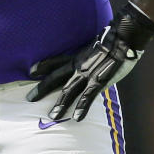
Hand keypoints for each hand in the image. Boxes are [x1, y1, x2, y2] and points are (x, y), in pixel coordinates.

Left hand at [26, 3, 153, 120]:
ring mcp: (88, 74)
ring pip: (69, 90)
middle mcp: (78, 65)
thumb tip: (90, 61)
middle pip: (56, 78)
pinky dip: (81, 107)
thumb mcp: (95, 46)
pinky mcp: (99, 81)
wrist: (123, 36)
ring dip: (60, 104)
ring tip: (52, 116)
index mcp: (78, 56)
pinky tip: (76, 117)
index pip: (56, 61)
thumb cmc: (114, 39)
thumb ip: (90, 56)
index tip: (31, 71)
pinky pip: (88, 96)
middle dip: (42, 88)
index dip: (43, 65)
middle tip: (29, 98)